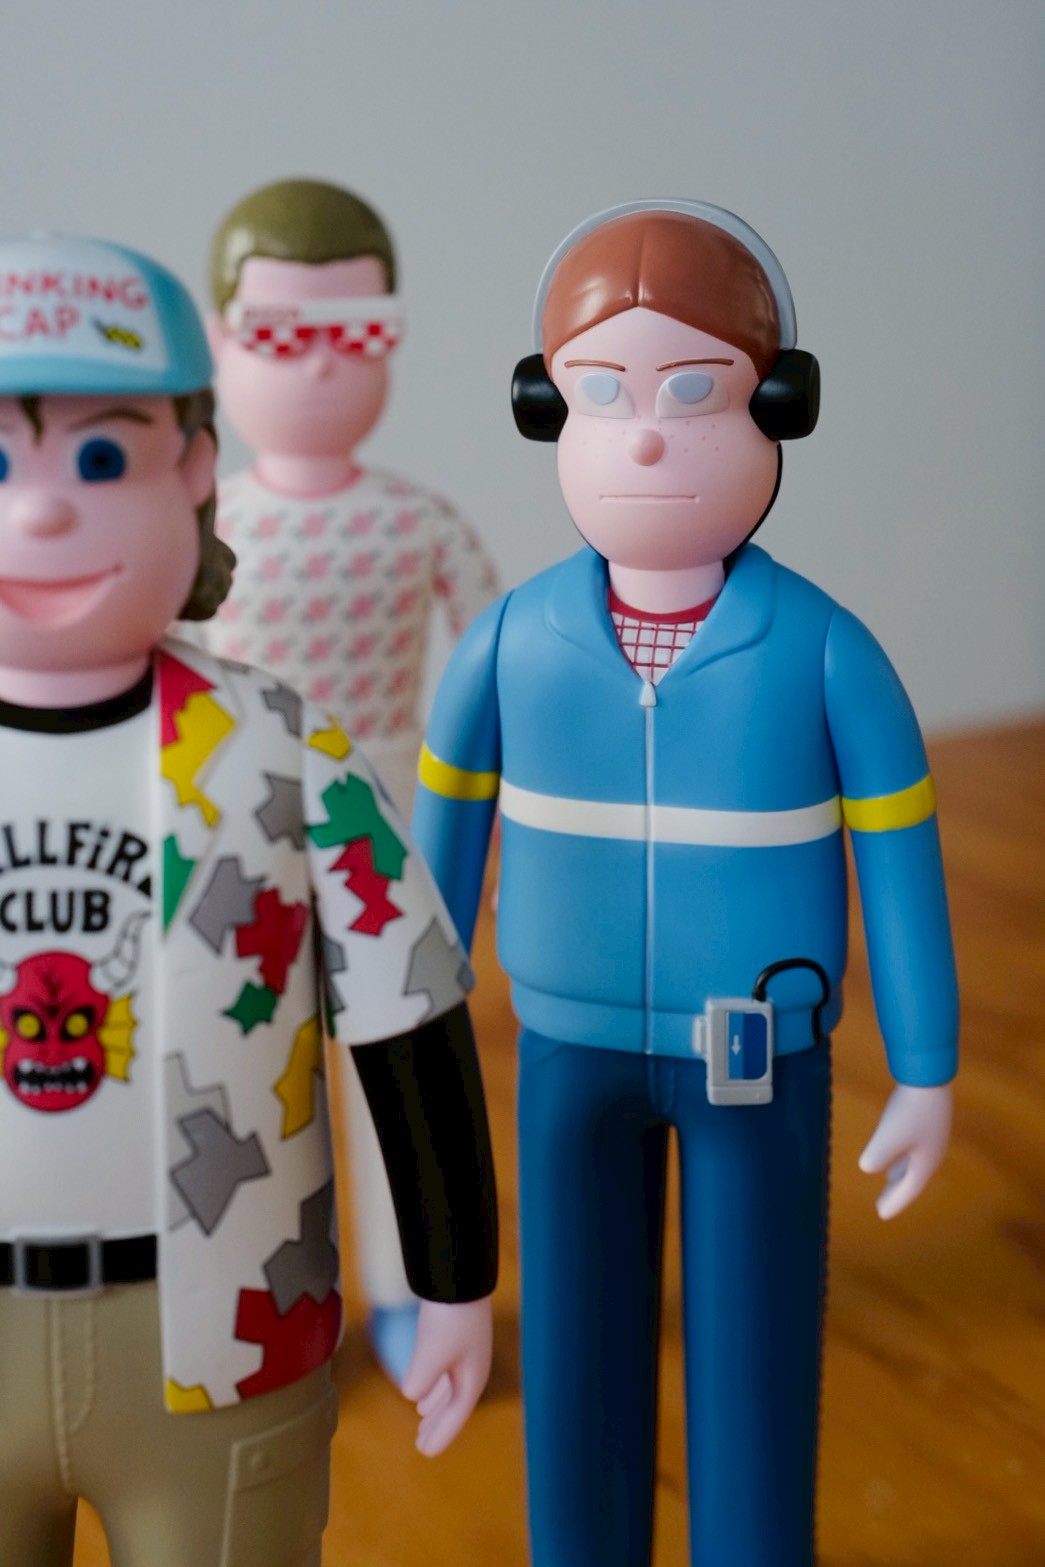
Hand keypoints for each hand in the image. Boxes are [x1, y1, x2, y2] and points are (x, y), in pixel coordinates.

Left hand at [401, 1296, 492, 1455]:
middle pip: (455, 1404)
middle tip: (422, 1443)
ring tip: (422, 1417)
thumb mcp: (430, 1354)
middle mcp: (473, 1369)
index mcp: (472, 1378)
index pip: (456, 1415)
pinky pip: (447, 1374)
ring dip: (436, 1405)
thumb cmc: (448, 1319)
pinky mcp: (457, 1337)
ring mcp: (466, 1352)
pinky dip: (435, 1386)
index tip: (425, 1453)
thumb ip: (420, 1380)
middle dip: (438, 1424)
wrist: (459, 1277)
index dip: (440, 1435)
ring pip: (451, 1389)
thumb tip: (411, 1395)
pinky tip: (424, 1387)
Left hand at [859, 1082, 952, 1219]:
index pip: (908, 1190)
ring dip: (902, 1174)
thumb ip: (878, 1156)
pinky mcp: (927, 1120)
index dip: (894, 1202)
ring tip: (891, 1181)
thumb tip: (867, 1168)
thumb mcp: (889, 1136)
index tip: (880, 1215)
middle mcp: (931, 1154)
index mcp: (925, 1163)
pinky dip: (903, 1157)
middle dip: (897, 1192)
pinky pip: (914, 1148)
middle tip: (882, 1205)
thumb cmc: (909, 1109)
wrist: (930, 1076)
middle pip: (913, 1179)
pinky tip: (897, 1150)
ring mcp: (931, 1137)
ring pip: (915, 1163)